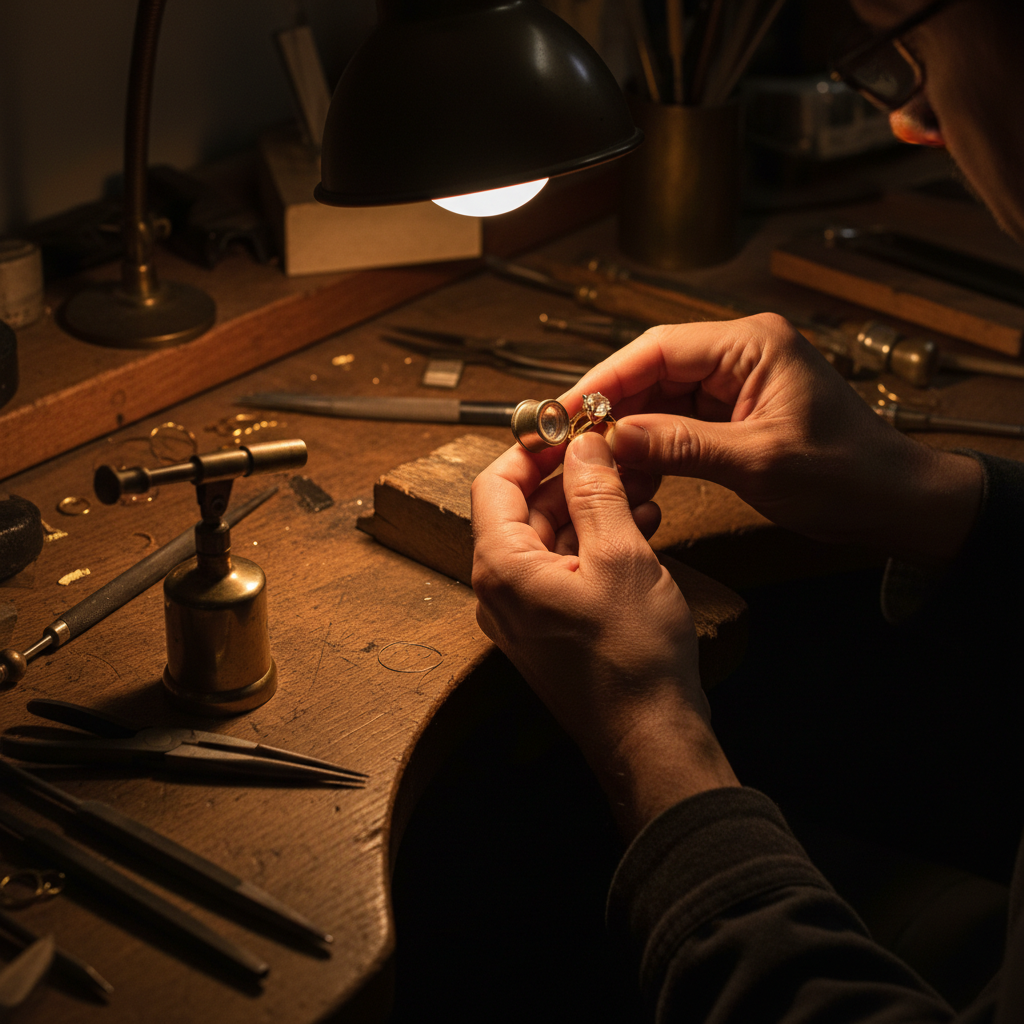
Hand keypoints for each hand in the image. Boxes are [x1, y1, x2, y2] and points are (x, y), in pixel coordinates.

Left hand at [472, 430, 738, 836]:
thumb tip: (583, 445)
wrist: (651, 738)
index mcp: (503, 569)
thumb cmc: (632, 663)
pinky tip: (639, 526)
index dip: (531, 449)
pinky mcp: (552, 627)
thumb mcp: (621, 557)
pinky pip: (566, 567)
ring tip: (638, 486)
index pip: (495, 484)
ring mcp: (526, 612)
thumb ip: (597, 492)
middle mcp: (503, 591)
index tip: (567, 428)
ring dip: (592, 507)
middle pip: (525, 509)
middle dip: (572, 476)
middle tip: (614, 453)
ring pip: (551, 537)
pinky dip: (597, 542)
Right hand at [565, 314, 982, 565]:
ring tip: (591, 465)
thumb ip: (683, 446)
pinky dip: (651, 450)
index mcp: (752, 344)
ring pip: (657, 401)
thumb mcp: (760, 460)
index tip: (563, 411)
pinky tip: (628, 475)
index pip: (656, 350)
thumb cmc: (848, 473)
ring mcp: (733, 385)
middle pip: (650, 372)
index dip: (602, 380)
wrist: (894, 502)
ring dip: (625, 434)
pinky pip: (675, 426)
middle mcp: (738, 355)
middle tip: (564, 442)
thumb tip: (613, 439)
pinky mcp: (731, 414)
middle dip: (606, 409)